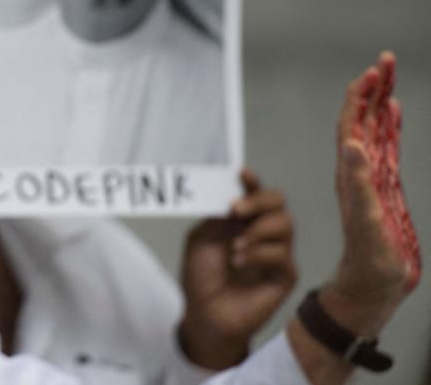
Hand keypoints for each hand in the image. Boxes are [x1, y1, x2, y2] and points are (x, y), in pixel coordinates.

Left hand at [178, 169, 296, 369]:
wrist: (205, 314)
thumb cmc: (201, 277)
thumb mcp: (201, 238)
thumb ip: (217, 216)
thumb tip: (232, 193)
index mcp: (242, 221)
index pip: (255, 194)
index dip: (252, 182)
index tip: (241, 173)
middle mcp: (263, 233)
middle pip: (278, 203)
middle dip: (259, 200)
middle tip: (236, 210)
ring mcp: (276, 254)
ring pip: (285, 224)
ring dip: (257, 230)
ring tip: (235, 245)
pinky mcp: (284, 276)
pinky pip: (282, 255)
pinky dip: (258, 254)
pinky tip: (240, 262)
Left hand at [320, 51, 420, 333]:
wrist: (371, 287)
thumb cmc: (368, 261)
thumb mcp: (364, 222)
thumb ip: (357, 184)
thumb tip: (351, 144)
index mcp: (350, 173)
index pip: (350, 125)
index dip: (358, 98)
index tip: (372, 71)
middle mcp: (357, 169)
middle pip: (362, 119)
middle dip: (372, 89)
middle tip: (385, 59)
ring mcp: (372, 177)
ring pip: (374, 128)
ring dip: (379, 101)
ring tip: (387, 74)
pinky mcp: (385, 189)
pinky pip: (386, 148)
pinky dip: (389, 127)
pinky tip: (393, 112)